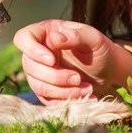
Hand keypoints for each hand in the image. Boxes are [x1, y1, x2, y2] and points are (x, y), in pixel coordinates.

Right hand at [13, 19, 131, 104]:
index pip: (23, 38)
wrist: (108, 70)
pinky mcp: (47, 90)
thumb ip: (75, 35)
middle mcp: (39, 52)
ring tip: (87, 89)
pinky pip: (47, 99)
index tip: (52, 60)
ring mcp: (40, 72)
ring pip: (37, 85)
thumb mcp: (93, 38)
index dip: (32, 50)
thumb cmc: (100, 48)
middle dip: (55, 76)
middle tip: (78, 78)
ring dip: (62, 91)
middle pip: (29, 66)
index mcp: (46, 33)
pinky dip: (66, 100)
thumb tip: (54, 38)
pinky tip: (85, 97)